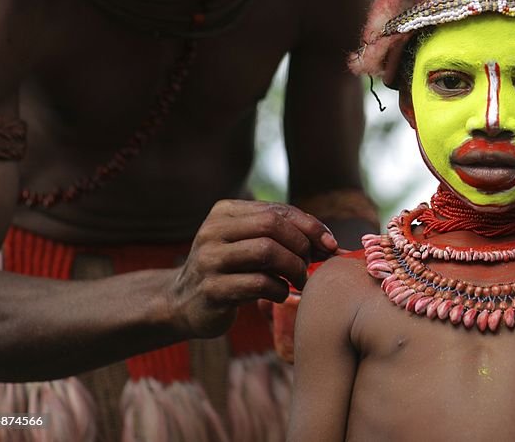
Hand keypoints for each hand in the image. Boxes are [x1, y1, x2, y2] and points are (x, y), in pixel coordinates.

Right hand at [167, 200, 337, 338]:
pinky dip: (280, 289)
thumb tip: (331, 243)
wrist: (183, 303)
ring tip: (300, 280)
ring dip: (294, 267)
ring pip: (266, 251)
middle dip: (301, 245)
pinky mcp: (211, 290)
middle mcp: (213, 230)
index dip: (310, 226)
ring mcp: (209, 260)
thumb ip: (280, 235)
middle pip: (272, 226)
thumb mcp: (247, 243)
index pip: (277, 210)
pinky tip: (282, 294)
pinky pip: (258, 284)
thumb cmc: (229, 271)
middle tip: (310, 264)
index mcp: (225, 212)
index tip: (330, 244)